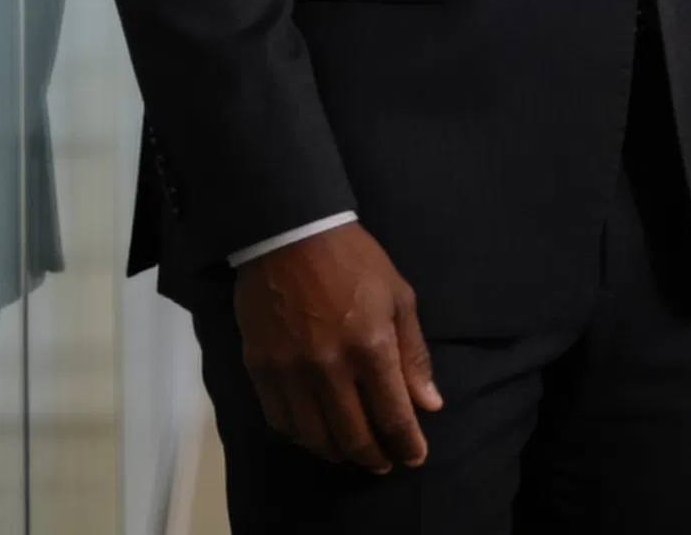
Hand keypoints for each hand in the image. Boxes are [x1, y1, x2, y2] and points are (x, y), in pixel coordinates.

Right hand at [232, 220, 441, 472]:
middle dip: (376, 458)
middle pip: (355, 438)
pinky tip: (314, 432)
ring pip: (316, 439)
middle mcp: (330, 368)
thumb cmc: (352, 259)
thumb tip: (429, 405)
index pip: (394, 418)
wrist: (289, 228)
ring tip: (350, 451)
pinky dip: (302, 437)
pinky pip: (281, 421)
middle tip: (384, 461)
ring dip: (339, 454)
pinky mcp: (261, 368)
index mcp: (371, 347)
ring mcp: (291, 371)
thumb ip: (413, 354)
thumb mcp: (398, 295)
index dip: (408, 445)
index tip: (415, 455)